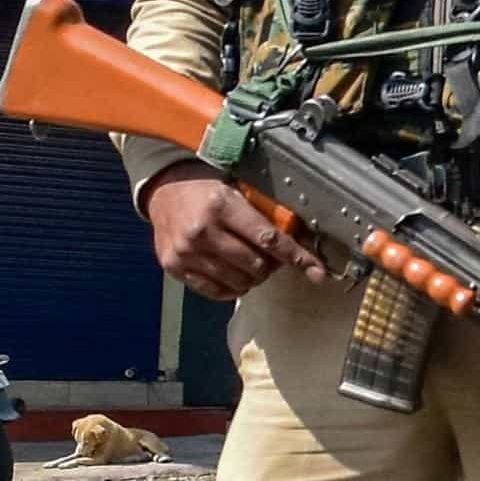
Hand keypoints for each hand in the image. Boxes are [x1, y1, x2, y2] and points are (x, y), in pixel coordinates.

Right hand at [149, 172, 317, 299]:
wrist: (163, 190)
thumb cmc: (207, 189)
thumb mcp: (237, 190)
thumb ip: (265, 215)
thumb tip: (304, 240)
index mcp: (221, 205)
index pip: (268, 238)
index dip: (296, 256)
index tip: (316, 271)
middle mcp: (202, 231)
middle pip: (256, 265)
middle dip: (272, 266)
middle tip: (272, 257)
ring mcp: (186, 252)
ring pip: (238, 282)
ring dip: (253, 277)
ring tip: (251, 264)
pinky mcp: (174, 267)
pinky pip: (215, 291)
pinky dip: (232, 287)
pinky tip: (233, 273)